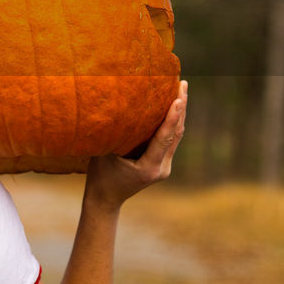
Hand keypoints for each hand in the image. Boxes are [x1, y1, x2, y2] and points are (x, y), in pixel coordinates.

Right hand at [85, 80, 187, 211]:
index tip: (179, 98)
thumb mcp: (105, 154)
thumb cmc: (100, 175)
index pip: (165, 138)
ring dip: (180, 113)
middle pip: (176, 134)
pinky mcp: (162, 165)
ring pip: (177, 136)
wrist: (105, 199)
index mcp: (149, 168)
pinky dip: (173, 122)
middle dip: (181, 107)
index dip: (173, 117)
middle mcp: (162, 168)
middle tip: (183, 84)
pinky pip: (171, 140)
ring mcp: (164, 167)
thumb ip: (116, 134)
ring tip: (181, 89)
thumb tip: (117, 108)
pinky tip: (173, 106)